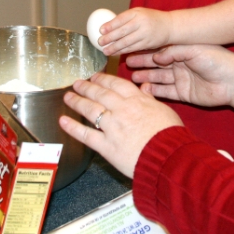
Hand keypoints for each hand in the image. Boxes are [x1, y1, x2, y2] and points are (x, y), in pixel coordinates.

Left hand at [59, 73, 182, 177]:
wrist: (168, 157)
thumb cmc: (170, 134)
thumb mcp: (164, 110)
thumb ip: (150, 98)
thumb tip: (145, 87)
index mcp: (136, 100)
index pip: (115, 84)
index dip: (103, 79)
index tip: (95, 76)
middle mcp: (121, 110)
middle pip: (100, 94)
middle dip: (86, 87)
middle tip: (77, 83)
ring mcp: (112, 127)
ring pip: (90, 110)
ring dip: (77, 101)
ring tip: (68, 96)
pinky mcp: (106, 146)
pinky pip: (85, 134)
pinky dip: (72, 127)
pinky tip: (63, 121)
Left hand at [97, 7, 171, 55]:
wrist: (170, 26)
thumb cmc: (152, 19)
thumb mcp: (140, 13)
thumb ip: (127, 18)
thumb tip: (109, 26)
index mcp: (137, 12)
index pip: (121, 19)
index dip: (110, 25)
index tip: (101, 30)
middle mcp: (141, 22)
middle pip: (122, 31)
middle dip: (109, 38)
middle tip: (100, 42)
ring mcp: (145, 33)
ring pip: (126, 42)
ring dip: (114, 47)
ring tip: (105, 51)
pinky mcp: (148, 43)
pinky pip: (133, 48)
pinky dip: (123, 51)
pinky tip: (116, 53)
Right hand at [128, 45, 233, 116]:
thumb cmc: (217, 60)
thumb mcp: (194, 50)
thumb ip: (174, 52)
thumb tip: (156, 56)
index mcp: (183, 52)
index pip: (161, 51)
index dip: (147, 51)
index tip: (133, 50)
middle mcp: (181, 66)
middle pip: (157, 65)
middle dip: (143, 64)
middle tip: (127, 64)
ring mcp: (182, 80)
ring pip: (160, 79)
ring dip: (146, 78)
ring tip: (132, 78)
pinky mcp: (184, 94)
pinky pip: (166, 93)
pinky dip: (155, 92)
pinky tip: (144, 91)